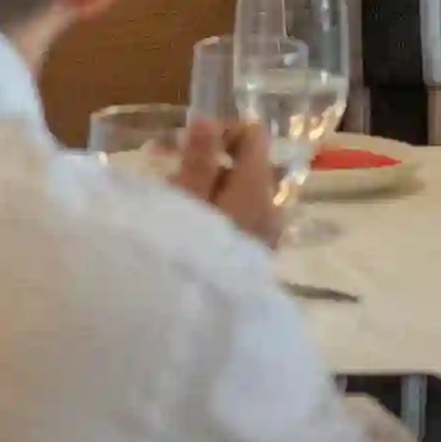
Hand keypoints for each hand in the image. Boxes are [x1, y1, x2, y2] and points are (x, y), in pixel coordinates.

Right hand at [172, 115, 283, 247]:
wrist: (209, 323)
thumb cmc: (193, 253)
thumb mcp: (188, 202)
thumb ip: (199, 159)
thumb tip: (206, 118)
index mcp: (258, 186)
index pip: (254, 134)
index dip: (220, 133)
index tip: (184, 148)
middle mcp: (271, 205)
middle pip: (244, 165)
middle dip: (206, 167)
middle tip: (169, 183)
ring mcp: (267, 232)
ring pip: (238, 193)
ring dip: (208, 192)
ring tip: (172, 212)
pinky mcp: (258, 254)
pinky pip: (239, 218)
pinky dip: (216, 214)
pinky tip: (189, 231)